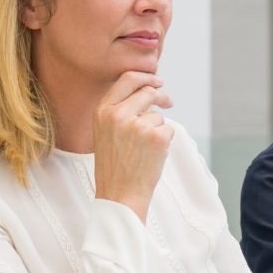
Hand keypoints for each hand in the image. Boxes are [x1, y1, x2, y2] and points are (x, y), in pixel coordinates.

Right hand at [93, 71, 173, 222]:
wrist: (119, 195)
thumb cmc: (114, 166)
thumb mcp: (105, 132)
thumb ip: (120, 110)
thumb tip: (149, 90)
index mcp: (102, 111)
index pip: (127, 79)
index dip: (146, 77)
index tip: (157, 81)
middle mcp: (118, 115)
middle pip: (148, 92)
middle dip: (162, 95)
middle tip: (169, 102)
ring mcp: (138, 125)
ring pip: (158, 115)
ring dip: (157, 129)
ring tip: (143, 151)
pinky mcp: (156, 136)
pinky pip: (168, 129)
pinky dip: (165, 141)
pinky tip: (151, 156)